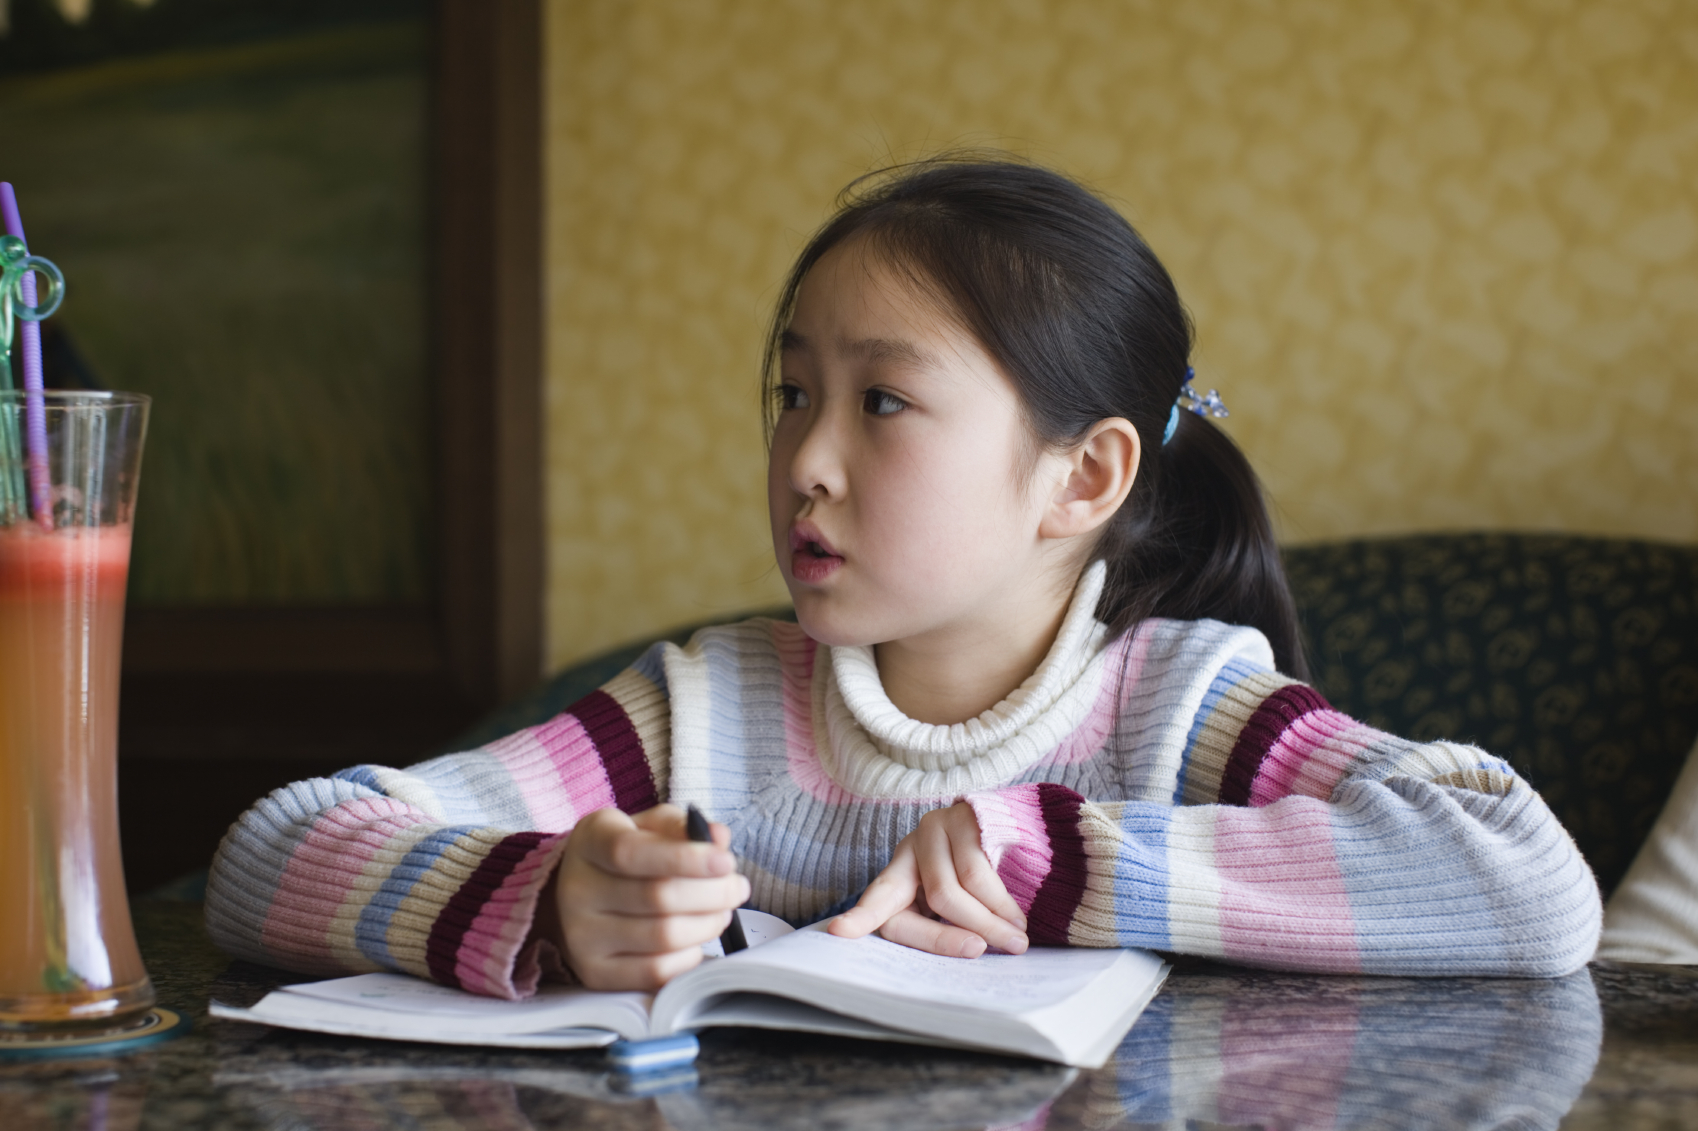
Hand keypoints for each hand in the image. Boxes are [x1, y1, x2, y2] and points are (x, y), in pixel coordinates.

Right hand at [550, 804, 749, 990]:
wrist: (578, 897)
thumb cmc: (626, 857)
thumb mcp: (648, 827)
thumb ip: (683, 828)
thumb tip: (719, 838)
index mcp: (590, 842)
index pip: (632, 853)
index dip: (686, 859)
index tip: (726, 862)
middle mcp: (577, 890)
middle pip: (658, 898)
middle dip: (713, 894)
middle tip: (737, 888)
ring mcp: (581, 937)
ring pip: (663, 937)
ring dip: (708, 924)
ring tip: (721, 911)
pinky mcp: (595, 972)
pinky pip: (656, 972)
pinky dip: (689, 956)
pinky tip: (696, 939)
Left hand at [828, 802, 1027, 957]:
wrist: (1020, 828)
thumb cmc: (986, 879)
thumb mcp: (958, 902)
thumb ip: (947, 924)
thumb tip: (956, 962)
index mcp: (901, 872)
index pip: (879, 898)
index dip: (862, 916)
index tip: (839, 932)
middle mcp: (911, 847)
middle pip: (908, 902)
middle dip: (946, 938)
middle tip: (979, 952)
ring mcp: (935, 829)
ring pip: (947, 893)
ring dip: (986, 924)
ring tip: (1015, 939)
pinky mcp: (962, 818)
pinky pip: (976, 874)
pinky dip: (999, 904)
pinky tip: (1016, 917)